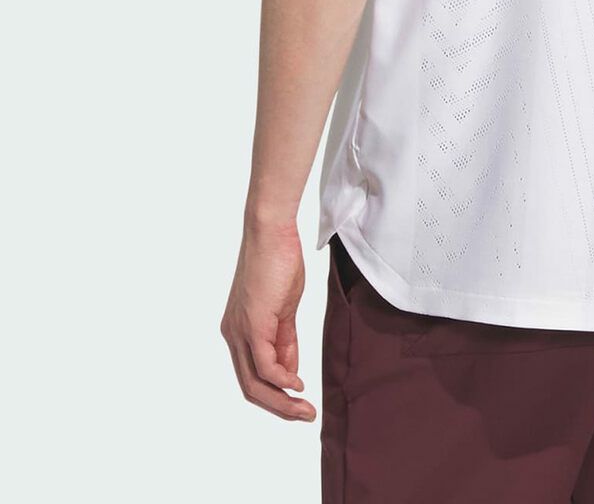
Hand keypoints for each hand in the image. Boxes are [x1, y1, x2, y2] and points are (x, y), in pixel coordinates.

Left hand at [220, 218, 316, 421]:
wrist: (271, 233)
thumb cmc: (279, 262)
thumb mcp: (285, 308)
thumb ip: (285, 339)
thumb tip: (291, 370)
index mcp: (239, 331)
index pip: (253, 375)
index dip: (276, 394)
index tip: (299, 401)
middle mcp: (233, 335)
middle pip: (250, 387)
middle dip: (278, 407)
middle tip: (304, 416)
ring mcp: (240, 331)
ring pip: (255, 382)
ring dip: (281, 401)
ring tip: (304, 410)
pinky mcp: (253, 324)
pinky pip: (264, 364)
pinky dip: (281, 379)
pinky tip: (297, 385)